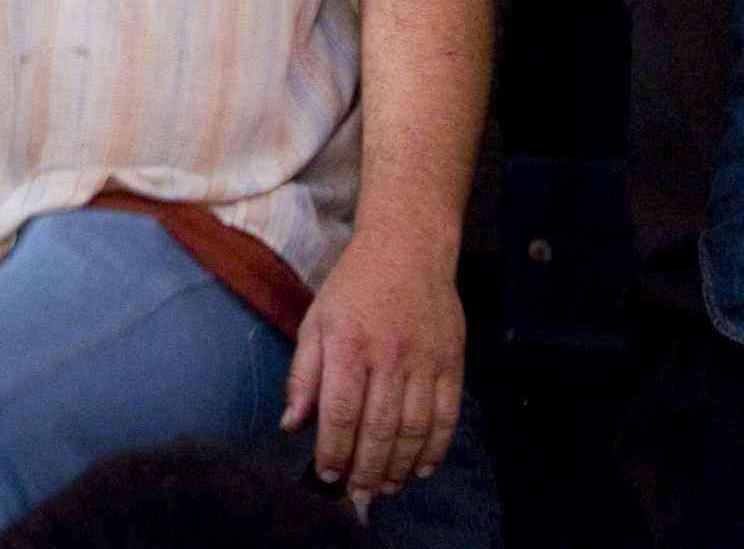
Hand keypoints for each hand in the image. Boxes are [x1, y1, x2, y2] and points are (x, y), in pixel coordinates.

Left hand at [282, 229, 464, 497]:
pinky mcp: (452, 363)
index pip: (338, 412)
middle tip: (357, 495)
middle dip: (366, 470)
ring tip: (386, 487)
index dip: (332, 450)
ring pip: (415, 430)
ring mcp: (425, 362)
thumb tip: (291, 423)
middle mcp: (388, 357)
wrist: (408, 248)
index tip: (326, 474)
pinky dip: (436, 448)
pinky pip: (448, 417)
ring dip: (400, 467)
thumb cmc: (353, 287)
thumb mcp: (315, 322)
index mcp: (348, 345)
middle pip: (379, 429)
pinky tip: (422, 467)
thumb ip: (303, 375)